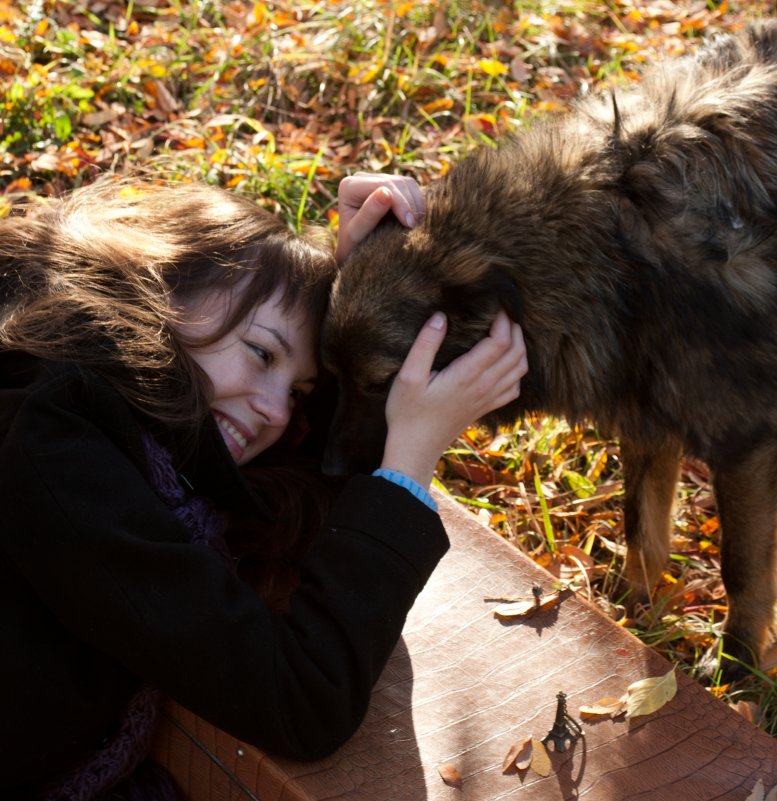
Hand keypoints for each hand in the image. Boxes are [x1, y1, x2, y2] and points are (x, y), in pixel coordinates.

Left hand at [335, 172, 423, 262]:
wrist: (355, 252)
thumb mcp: (357, 235)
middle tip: (414, 229)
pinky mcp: (391, 186)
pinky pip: (412, 188)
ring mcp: (378, 179)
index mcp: (349, 186)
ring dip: (416, 205)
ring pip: (407, 183)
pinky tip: (415, 222)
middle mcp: (362, 177)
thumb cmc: (353, 247)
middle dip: (409, 205)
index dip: (400, 203)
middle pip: (396, 182)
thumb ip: (368, 215)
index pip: (382, 185)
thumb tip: (386, 193)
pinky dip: (418, 204)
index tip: (409, 225)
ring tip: (414, 227)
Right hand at [381, 309, 527, 487]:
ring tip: (507, 332)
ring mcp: (488, 399)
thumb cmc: (408, 412)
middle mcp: (484, 387)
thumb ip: (425, 345)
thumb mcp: (408, 376)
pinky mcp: (486, 408)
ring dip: (520, 347)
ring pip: (520, 369)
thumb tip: (440, 317)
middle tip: (502, 314)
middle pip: (516, 352)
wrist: (415, 448)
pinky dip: (517, 370)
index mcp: (467, 375)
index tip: (495, 306)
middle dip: (514, 329)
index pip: (500, 342)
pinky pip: (515, 387)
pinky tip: (505, 362)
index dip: (503, 320)